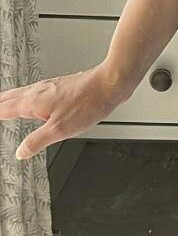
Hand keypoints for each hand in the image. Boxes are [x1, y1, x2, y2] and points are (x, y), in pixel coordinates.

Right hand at [0, 62, 130, 159]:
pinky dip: (25, 95)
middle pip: (10, 97)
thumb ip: (37, 141)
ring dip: (10, 98)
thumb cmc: (87, 103)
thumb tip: (21, 152)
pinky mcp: (60, 86)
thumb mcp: (59, 130)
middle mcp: (39, 91)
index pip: (5, 108)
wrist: (109, 84)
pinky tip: (33, 99)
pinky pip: (35, 91)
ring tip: (3, 102)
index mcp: (33, 102)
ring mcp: (49, 87)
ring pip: (22, 92)